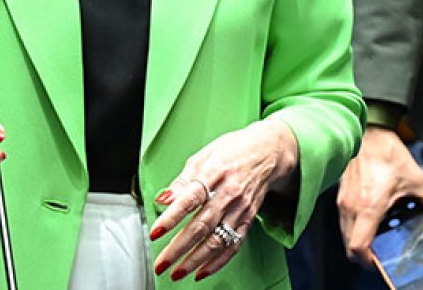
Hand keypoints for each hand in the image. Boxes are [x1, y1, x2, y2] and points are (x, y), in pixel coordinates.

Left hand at [150, 119, 298, 281]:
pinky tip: (202, 271)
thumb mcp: (202, 157)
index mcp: (212, 174)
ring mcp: (240, 208)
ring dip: (196, 260)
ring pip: (217, 240)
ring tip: (178, 272)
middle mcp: (228, 193)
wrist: (266, 152)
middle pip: (201, 225)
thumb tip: (163, 199)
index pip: (189, 199)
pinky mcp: (249, 219)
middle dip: (179, 248)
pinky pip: (233, 245)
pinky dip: (217, 261)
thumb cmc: (231, 151)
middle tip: (162, 263)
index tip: (156, 232)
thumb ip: (182, 181)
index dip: (171, 217)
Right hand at [337, 126, 422, 266]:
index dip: (369, 262)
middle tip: (381, 253)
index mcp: (369, 206)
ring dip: (359, 239)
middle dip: (365, 255)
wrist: (369, 130)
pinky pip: (344, 220)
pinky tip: (370, 217)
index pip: (358, 247)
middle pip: (349, 246)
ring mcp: (343, 199)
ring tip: (377, 235)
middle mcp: (351, 205)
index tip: (381, 262)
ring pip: (345, 234)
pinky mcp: (341, 193)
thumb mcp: (418, 179)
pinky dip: (354, 225)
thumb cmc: (386, 150)